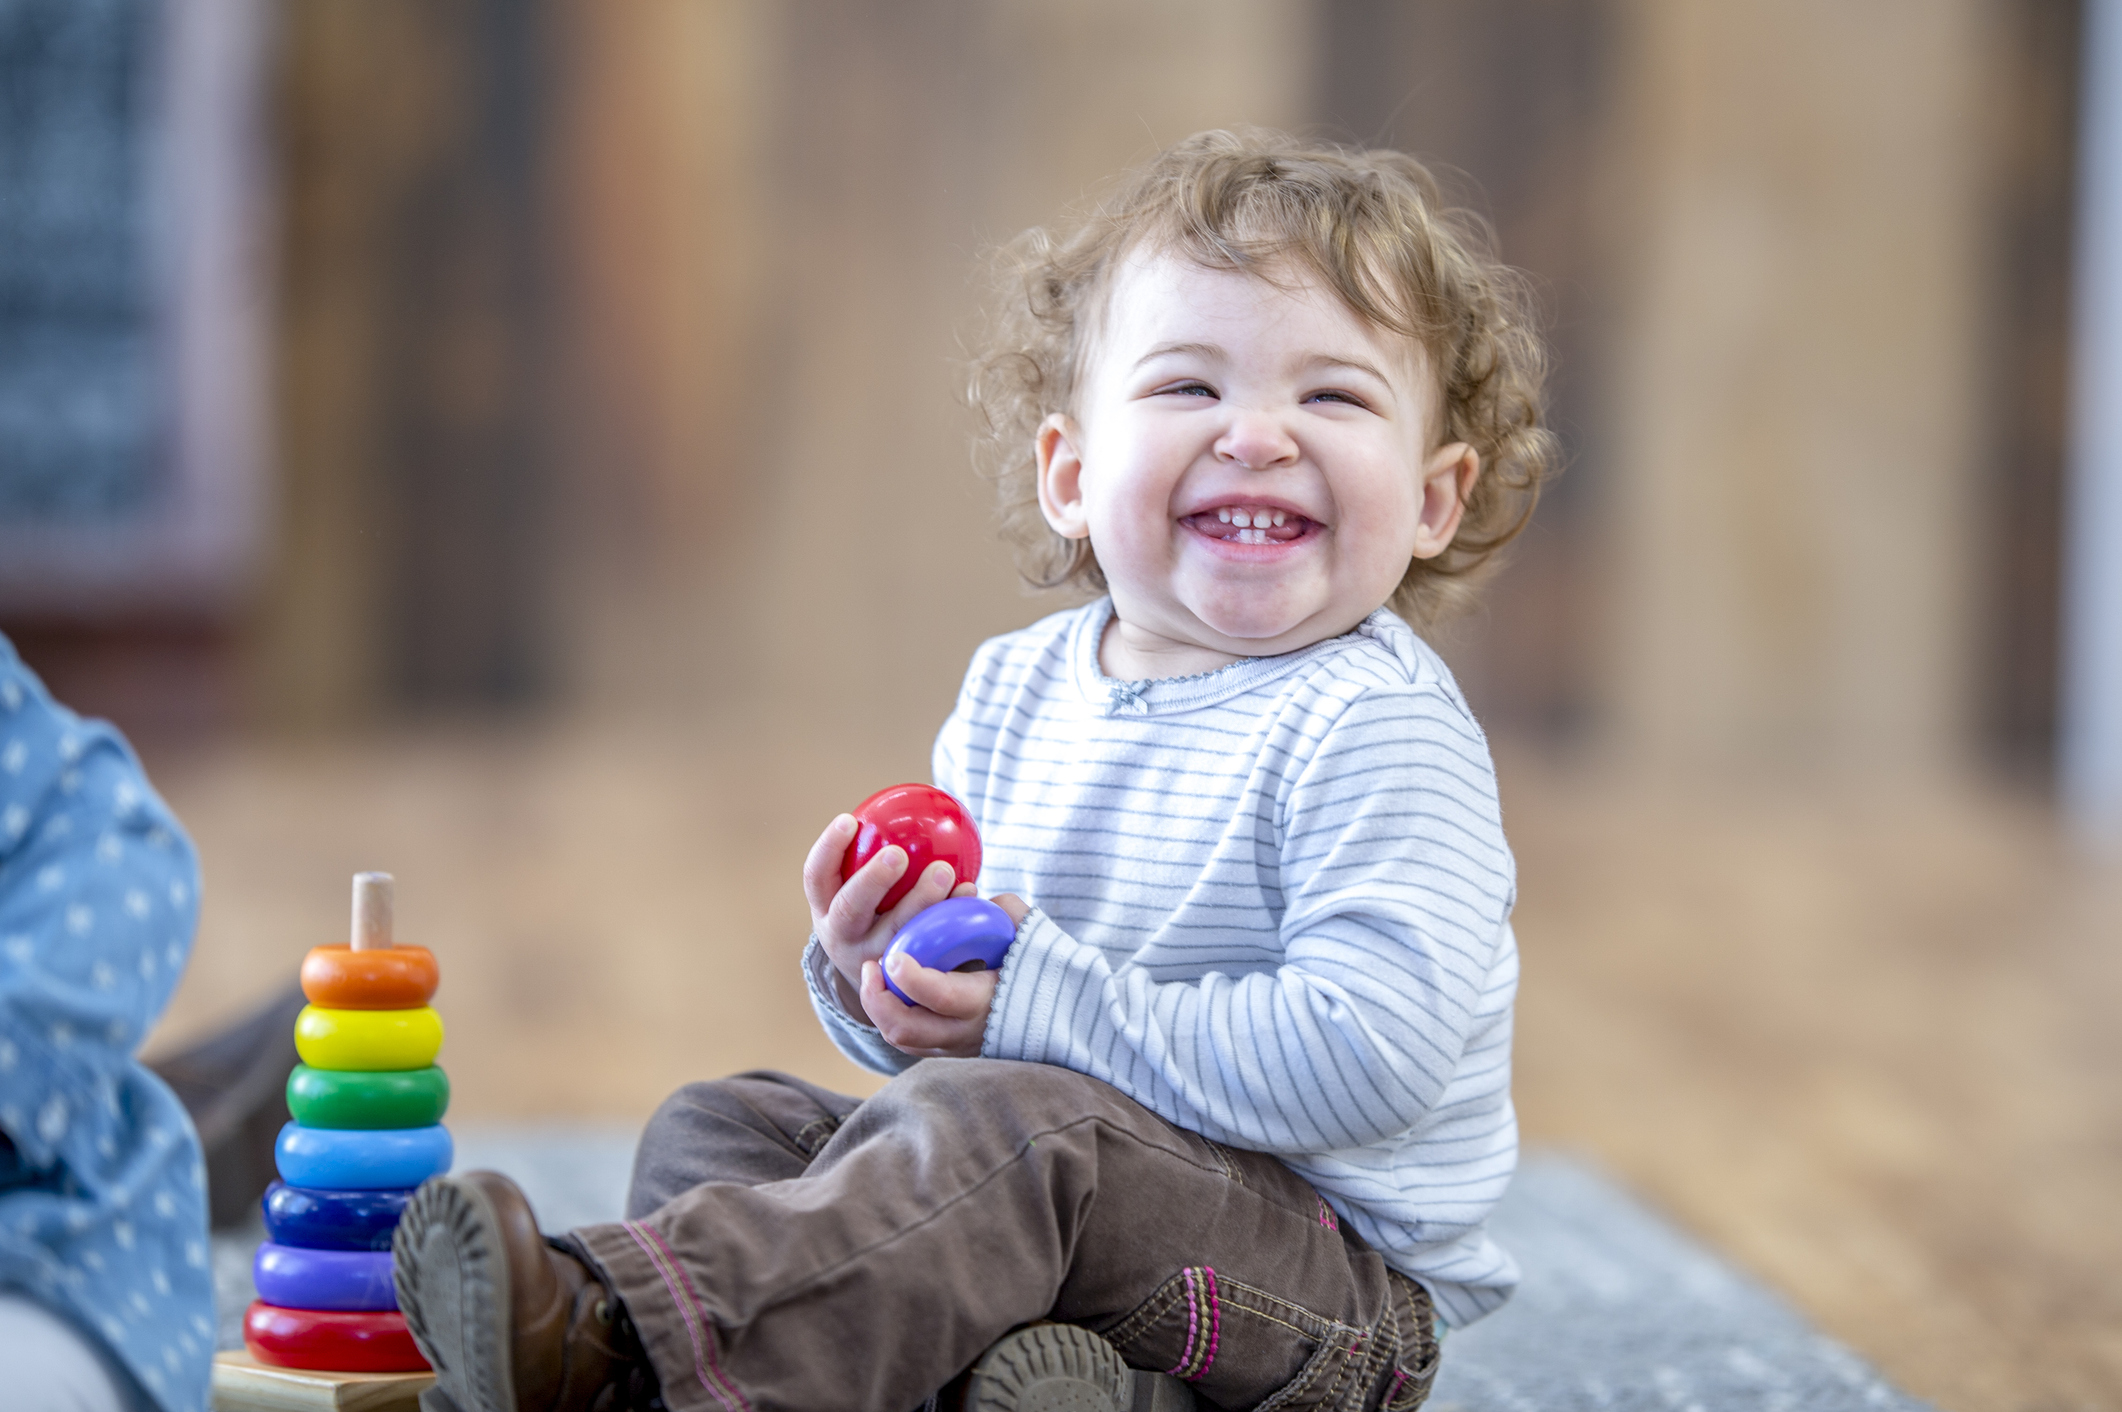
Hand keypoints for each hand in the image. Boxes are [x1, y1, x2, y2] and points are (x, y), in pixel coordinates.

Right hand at [803, 814, 974, 1014]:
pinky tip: (970, 892)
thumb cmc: (875, 911)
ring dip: (920, 901)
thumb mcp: (860, 890)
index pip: (816, 876)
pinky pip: (928, 946)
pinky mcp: (905, 976)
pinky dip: (950, 918)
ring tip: (945, 871)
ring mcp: (873, 960)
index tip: (850, 819)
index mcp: (825, 909)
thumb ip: (873, 854)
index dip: (828, 848)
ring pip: (894, 932)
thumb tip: (912, 800)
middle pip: (850, 909)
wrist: (881, 979)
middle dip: (872, 880)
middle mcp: (842, 938)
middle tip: (899, 854)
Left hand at [858, 892, 1028, 1057]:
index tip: (894, 956)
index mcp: (987, 1000)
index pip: (941, 996)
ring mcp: (953, 1045)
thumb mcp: (1030, 933)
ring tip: (875, 974)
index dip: (912, 978)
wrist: (1057, 1015)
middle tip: (872, 965)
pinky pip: (907, 1039)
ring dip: (879, 1008)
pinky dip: (890, 1015)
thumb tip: (974, 898)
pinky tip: (888, 987)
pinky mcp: (945, 1049)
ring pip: (901, 1038)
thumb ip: (1004, 913)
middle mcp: (966, 1030)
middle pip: (907, 1028)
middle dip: (878, 998)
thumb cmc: (1042, 967)